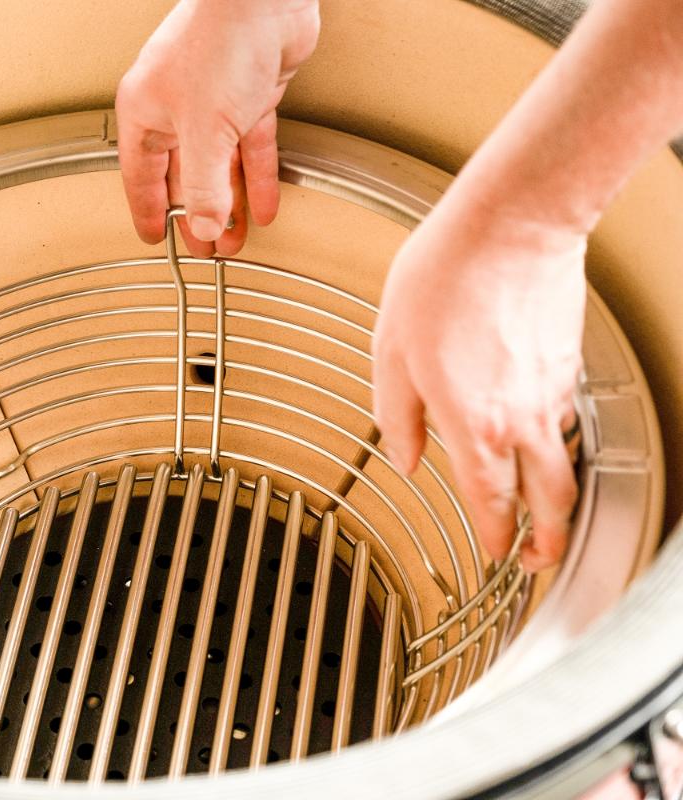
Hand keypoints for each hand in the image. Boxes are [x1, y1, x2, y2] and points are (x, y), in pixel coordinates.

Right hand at [116, 0, 319, 255]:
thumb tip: (206, 227)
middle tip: (204, 250)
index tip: (155, 238)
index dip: (148, 211)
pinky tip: (261, 207)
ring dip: (229, 207)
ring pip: (220, 169)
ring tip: (234, 239)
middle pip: (184, 177)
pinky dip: (256, 181)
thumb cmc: (221, 41)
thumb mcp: (204, 130)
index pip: (141, 175)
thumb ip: (203, 185)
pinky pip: (251, 151)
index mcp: (147, 111)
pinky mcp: (250, 99)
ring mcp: (215, 104)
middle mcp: (177, 108)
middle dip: (197, 217)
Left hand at [373, 190, 584, 571]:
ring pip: (565, 466)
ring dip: (557, 501)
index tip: (495, 555)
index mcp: (473, 425)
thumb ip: (397, 414)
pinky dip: (555, 444)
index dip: (495, 539)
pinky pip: (564, 420)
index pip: (491, 504)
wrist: (510, 224)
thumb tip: (404, 455)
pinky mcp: (568, 366)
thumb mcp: (392, 351)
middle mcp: (522, 420)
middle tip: (537, 559)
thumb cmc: (447, 278)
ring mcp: (553, 393)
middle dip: (547, 542)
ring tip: (546, 514)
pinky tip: (537, 437)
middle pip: (550, 502)